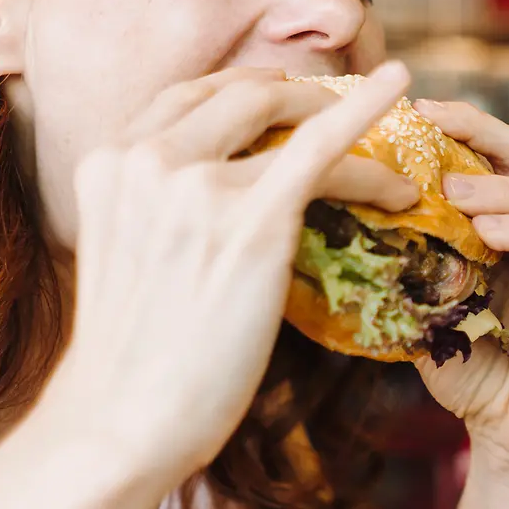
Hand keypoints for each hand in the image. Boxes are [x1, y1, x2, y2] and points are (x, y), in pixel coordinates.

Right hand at [42, 64, 416, 483]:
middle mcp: (146, 157)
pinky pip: (323, 148)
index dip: (245, 90)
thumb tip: (216, 196)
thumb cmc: (132, 356)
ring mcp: (197, 184)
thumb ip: (159, 205)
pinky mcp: (252, 219)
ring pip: (291, 121)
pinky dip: (367, 114)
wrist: (121, 421)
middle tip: (340, 112)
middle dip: (298, 97)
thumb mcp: (124, 250)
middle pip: (241, 94)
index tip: (282, 97)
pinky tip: (399, 86)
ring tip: (389, 139)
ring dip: (346, 119)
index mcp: (109, 160)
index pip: (189, 96)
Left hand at [408, 100, 508, 473]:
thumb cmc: (473, 371)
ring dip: (498, 187)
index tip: (414, 110)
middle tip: (431, 125)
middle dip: (479, 133)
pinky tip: (488, 235)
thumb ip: (405, 269)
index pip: (493, 156)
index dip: (460, 127)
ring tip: (450, 194)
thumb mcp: (426, 310)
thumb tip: (342, 230)